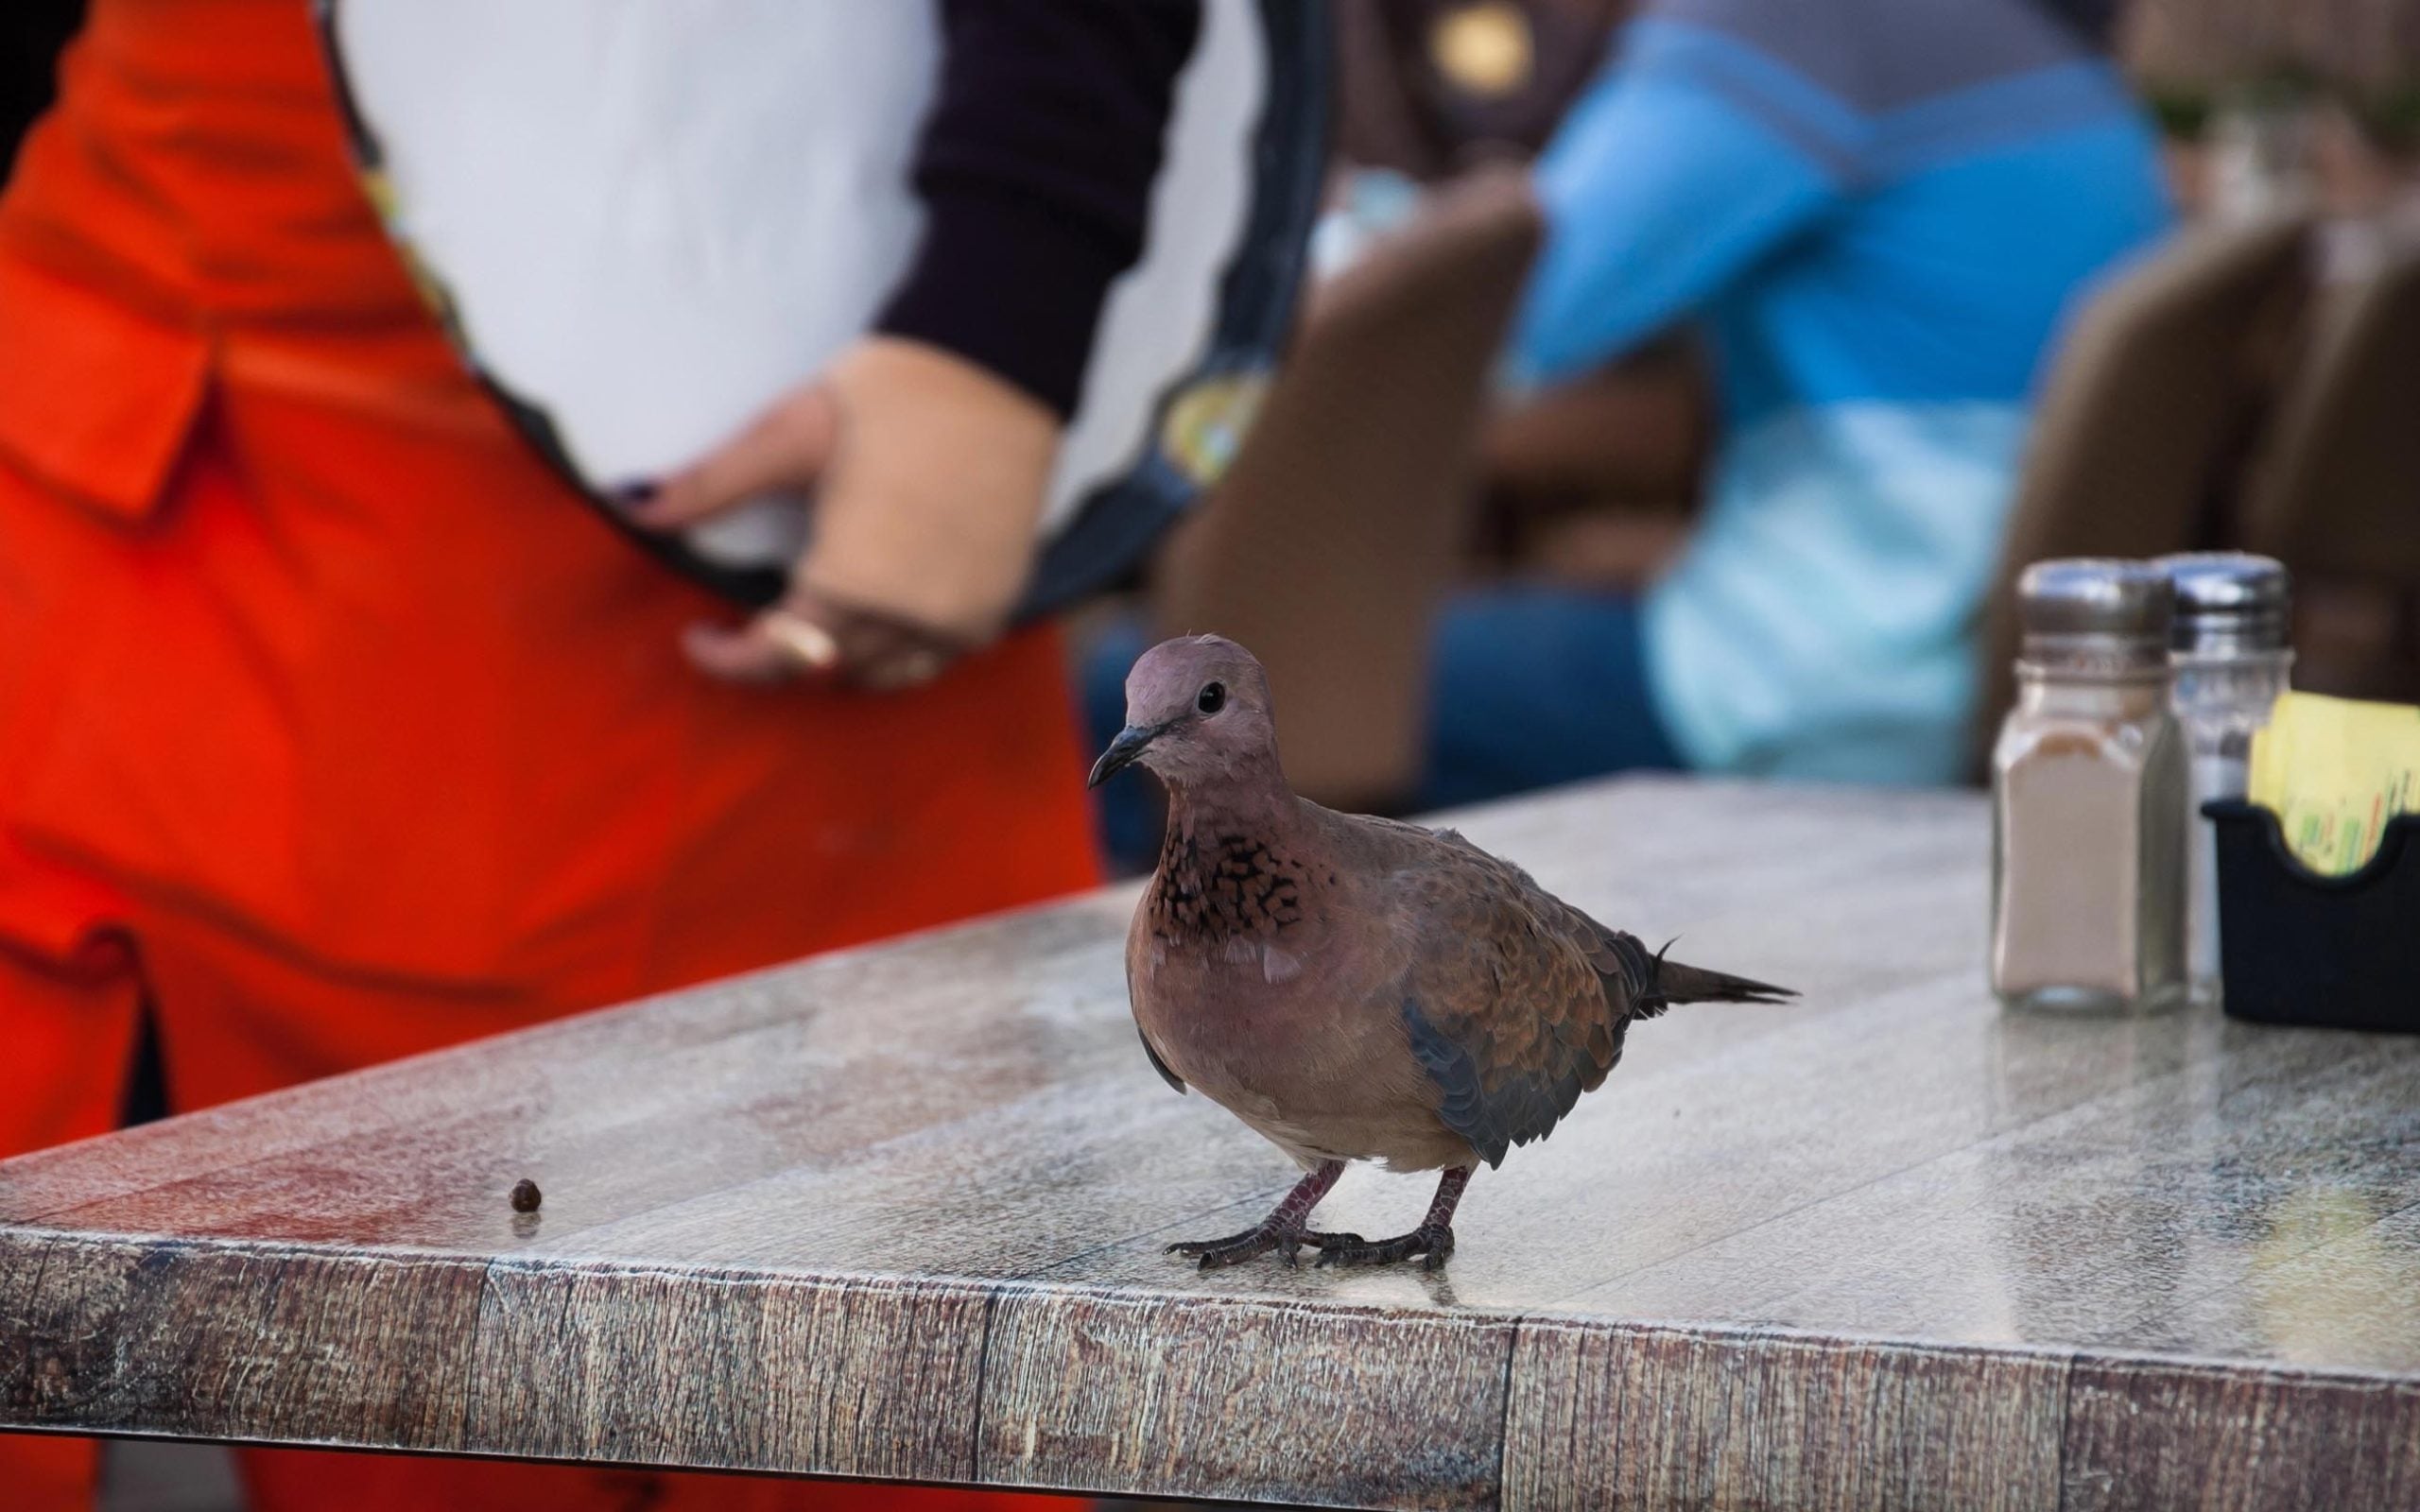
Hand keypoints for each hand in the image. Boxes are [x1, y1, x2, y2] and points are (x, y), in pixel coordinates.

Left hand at [634, 337, 1061, 689]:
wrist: (995, 367)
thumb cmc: (888, 396)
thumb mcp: (786, 438)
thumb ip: (710, 485)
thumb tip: (630, 509)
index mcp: (852, 584)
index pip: (778, 658)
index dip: (728, 660)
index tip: (697, 638)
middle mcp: (911, 616)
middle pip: (828, 669)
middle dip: (778, 655)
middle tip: (748, 624)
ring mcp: (960, 615)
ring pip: (885, 673)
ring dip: (838, 661)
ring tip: (810, 621)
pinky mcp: (996, 598)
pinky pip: (937, 656)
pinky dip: (898, 651)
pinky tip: (876, 614)